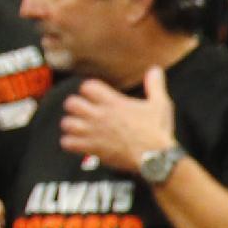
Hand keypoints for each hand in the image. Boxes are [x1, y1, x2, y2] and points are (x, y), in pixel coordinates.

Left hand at [60, 68, 176, 170]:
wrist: (155, 158)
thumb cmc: (157, 130)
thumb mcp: (160, 105)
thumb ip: (155, 85)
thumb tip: (155, 69)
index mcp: (113, 103)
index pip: (87, 87)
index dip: (88, 89)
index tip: (94, 95)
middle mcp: (100, 116)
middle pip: (71, 103)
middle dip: (75, 106)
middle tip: (83, 110)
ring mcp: (94, 132)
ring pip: (67, 123)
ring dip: (71, 125)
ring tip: (79, 127)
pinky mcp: (92, 148)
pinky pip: (67, 143)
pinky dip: (70, 143)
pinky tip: (79, 142)